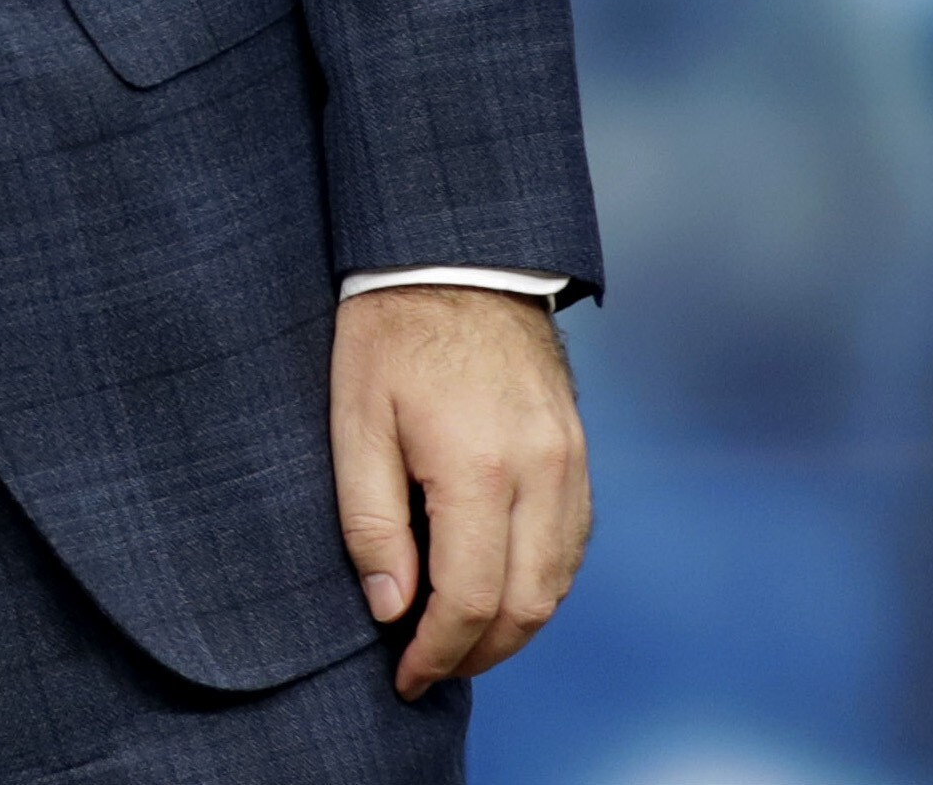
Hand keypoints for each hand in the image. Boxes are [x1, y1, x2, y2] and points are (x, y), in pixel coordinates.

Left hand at [331, 283, 589, 696]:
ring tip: (460, 639)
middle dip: (478, 652)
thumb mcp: (353, 420)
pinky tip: (500, 588)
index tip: (403, 676)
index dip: (437, 652)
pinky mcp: (579, 451)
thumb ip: (370, 522)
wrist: (455, 256)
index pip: (470, 599)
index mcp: (478, 469)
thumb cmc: (389, 334)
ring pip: (558, 581)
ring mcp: (570, 463)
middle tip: (428, 668)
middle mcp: (541, 473)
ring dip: (515, 625)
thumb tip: (391, 608)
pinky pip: (572, 542)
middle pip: (526, 605)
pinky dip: (540, 582)